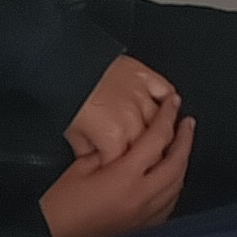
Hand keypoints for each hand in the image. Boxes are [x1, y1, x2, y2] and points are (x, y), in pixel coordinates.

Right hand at [41, 111, 194, 236]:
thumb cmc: (59, 205)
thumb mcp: (80, 168)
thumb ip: (109, 152)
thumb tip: (129, 143)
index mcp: (124, 177)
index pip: (156, 140)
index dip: (168, 118)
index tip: (174, 104)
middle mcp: (141, 197)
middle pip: (176, 164)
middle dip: (185, 140)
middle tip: (187, 123)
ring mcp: (144, 216)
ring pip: (177, 185)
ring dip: (182, 163)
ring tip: (181, 147)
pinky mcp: (141, 229)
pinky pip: (168, 204)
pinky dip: (174, 187)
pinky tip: (171, 178)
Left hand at [64, 52, 180, 165]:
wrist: (69, 64)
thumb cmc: (67, 95)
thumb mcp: (72, 133)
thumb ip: (89, 153)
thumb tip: (97, 162)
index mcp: (113, 137)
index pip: (129, 164)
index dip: (125, 171)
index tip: (123, 173)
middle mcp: (132, 119)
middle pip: (152, 147)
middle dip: (148, 156)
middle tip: (144, 159)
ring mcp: (141, 97)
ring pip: (163, 121)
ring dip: (162, 130)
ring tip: (160, 137)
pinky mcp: (145, 76)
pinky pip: (166, 91)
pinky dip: (168, 99)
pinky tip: (169, 106)